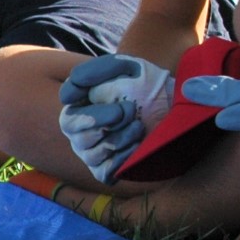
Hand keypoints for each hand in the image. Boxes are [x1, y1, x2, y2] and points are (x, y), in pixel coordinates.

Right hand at [57, 54, 172, 182]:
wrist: (171, 110)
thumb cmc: (146, 86)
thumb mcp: (129, 68)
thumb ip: (103, 69)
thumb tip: (77, 80)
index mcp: (79, 100)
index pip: (68, 94)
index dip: (77, 92)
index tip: (95, 91)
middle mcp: (78, 128)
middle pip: (73, 127)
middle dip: (104, 118)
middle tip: (130, 109)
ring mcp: (88, 150)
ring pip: (92, 150)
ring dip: (120, 137)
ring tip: (139, 125)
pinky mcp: (104, 170)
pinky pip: (105, 170)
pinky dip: (123, 159)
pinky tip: (138, 145)